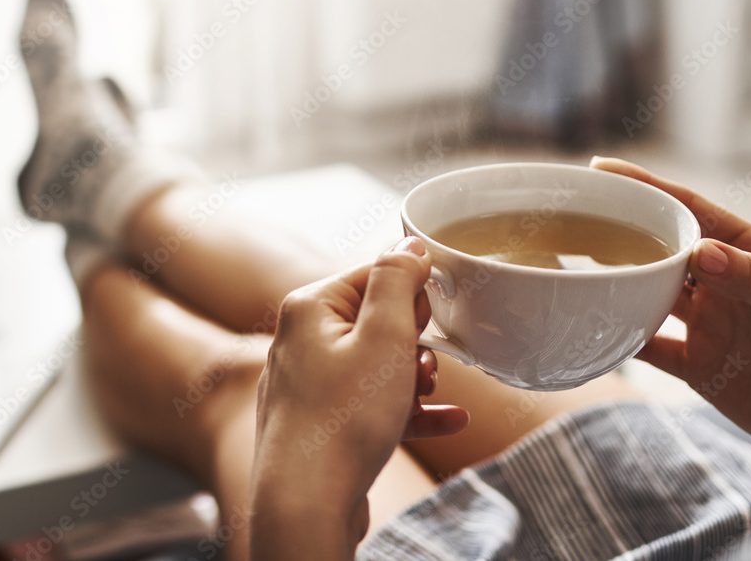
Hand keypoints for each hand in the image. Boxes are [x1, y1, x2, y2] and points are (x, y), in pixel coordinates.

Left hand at [250, 237, 467, 559]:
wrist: (305, 505)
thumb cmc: (343, 419)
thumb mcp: (384, 336)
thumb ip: (397, 281)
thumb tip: (409, 245)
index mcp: (310, 307)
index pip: (372, 275)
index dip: (410, 296)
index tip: (429, 322)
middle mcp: (301, 340)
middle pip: (375, 320)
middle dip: (412, 342)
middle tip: (423, 366)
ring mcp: (308, 384)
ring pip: (375, 364)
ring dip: (412, 377)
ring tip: (428, 394)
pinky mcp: (320, 422)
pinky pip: (370, 403)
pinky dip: (406, 410)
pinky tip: (449, 422)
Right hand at [591, 157, 750, 447]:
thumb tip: (698, 251)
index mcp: (746, 253)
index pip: (690, 210)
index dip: (647, 187)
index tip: (604, 170)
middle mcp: (721, 282)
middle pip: (661, 248)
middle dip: (622, 231)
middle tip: (577, 219)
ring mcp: (707, 322)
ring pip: (649, 294)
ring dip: (617, 284)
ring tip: (577, 268)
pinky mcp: (698, 364)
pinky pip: (650, 347)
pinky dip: (621, 341)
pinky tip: (591, 333)